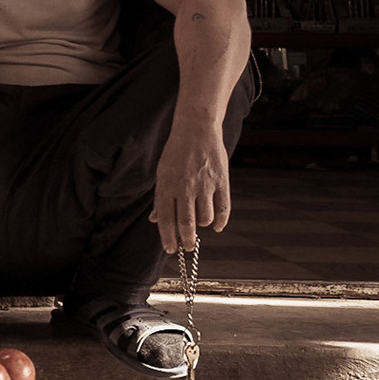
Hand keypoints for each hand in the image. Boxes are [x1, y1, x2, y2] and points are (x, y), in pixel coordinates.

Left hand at [149, 124, 230, 252]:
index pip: (165, 220)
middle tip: (188, 248)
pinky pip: (223, 208)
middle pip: (186, 223)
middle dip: (186, 240)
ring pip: (205, 218)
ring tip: (199, 225)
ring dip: (202, 226)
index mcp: (166, 186)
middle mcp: (184, 188)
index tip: (170, 249)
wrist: (196, 130)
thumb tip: (155, 220)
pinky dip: (221, 221)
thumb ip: (160, 198)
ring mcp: (204, 185)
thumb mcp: (161, 173)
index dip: (167, 238)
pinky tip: (217, 226)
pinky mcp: (221, 182)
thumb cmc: (175, 153)